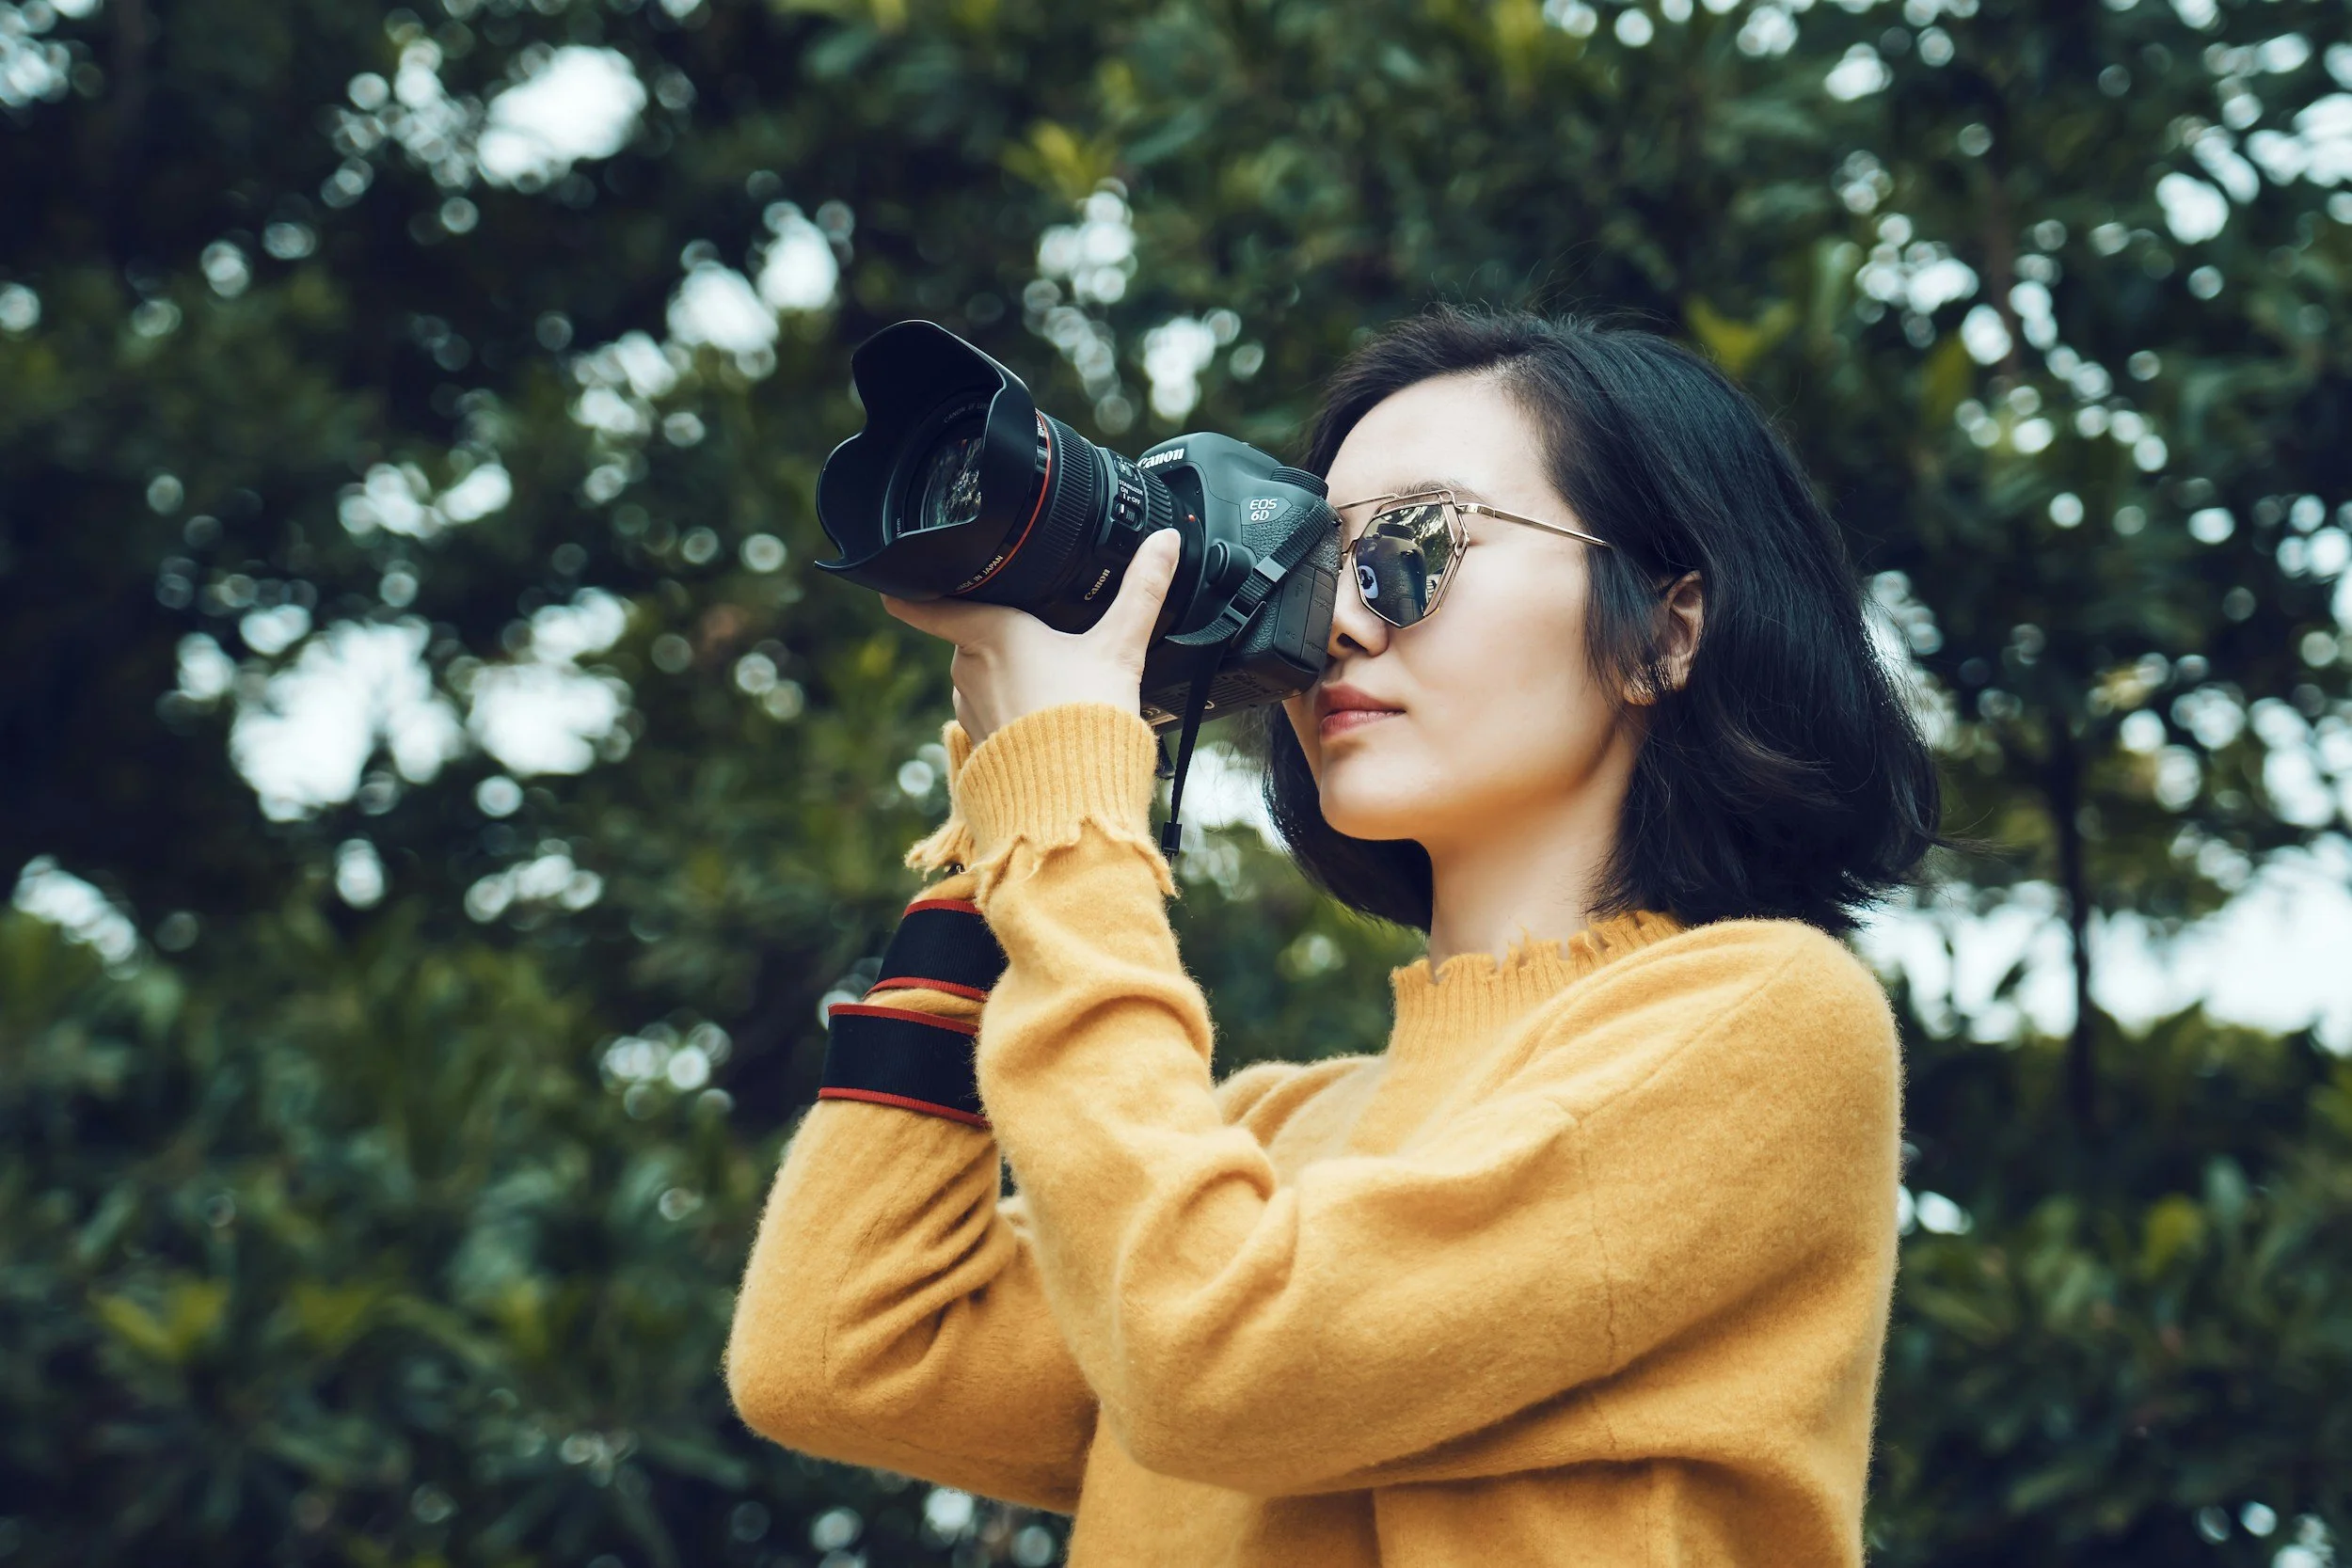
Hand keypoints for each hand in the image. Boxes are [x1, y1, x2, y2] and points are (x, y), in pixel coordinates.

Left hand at [881, 529, 1182, 745]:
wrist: (1073, 797)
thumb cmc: (1087, 718)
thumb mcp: (1121, 647)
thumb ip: (1142, 590)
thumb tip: (1166, 542)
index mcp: (989, 632)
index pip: (921, 603)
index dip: (905, 586)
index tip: (900, 574)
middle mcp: (966, 668)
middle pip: (970, 633)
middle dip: (1000, 633)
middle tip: (1046, 636)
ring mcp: (969, 707)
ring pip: (979, 673)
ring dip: (1006, 672)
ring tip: (1053, 681)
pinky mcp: (979, 741)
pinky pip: (988, 710)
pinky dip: (1010, 707)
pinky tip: (1045, 712)